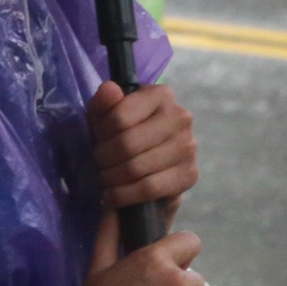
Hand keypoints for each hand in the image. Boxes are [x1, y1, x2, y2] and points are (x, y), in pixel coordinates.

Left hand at [89, 81, 197, 208]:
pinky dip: (124, 195)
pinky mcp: (189, 175)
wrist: (147, 168)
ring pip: (137, 167)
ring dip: (112, 178)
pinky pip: (149, 188)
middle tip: (98, 165)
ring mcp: (188, 147)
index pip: (121, 116)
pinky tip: (112, 196)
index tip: (97, 141)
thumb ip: (103, 102)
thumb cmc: (122, 135)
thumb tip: (110, 89)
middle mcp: (181, 117)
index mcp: (161, 95)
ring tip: (105, 179)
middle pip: (128, 143)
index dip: (102, 133)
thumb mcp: (105, 115)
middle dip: (104, 158)